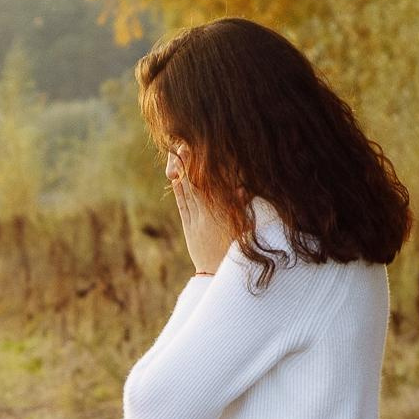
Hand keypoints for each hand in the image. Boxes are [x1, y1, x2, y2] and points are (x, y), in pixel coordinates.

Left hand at [166, 147, 233, 275]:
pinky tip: (175, 178)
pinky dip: (179, 191)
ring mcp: (196, 221)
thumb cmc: (238, 250)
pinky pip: (182, 205)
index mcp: (224, 213)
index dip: (206, 167)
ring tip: (177, 154)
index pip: (214, 184)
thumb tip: (242, 188)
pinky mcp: (189, 228)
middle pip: (197, 184)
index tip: (202, 150)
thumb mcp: (244, 228)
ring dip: (182, 173)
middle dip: (190, 164)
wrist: (219, 274)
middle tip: (184, 144)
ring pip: (187, 192)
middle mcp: (208, 215)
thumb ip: (242, 207)